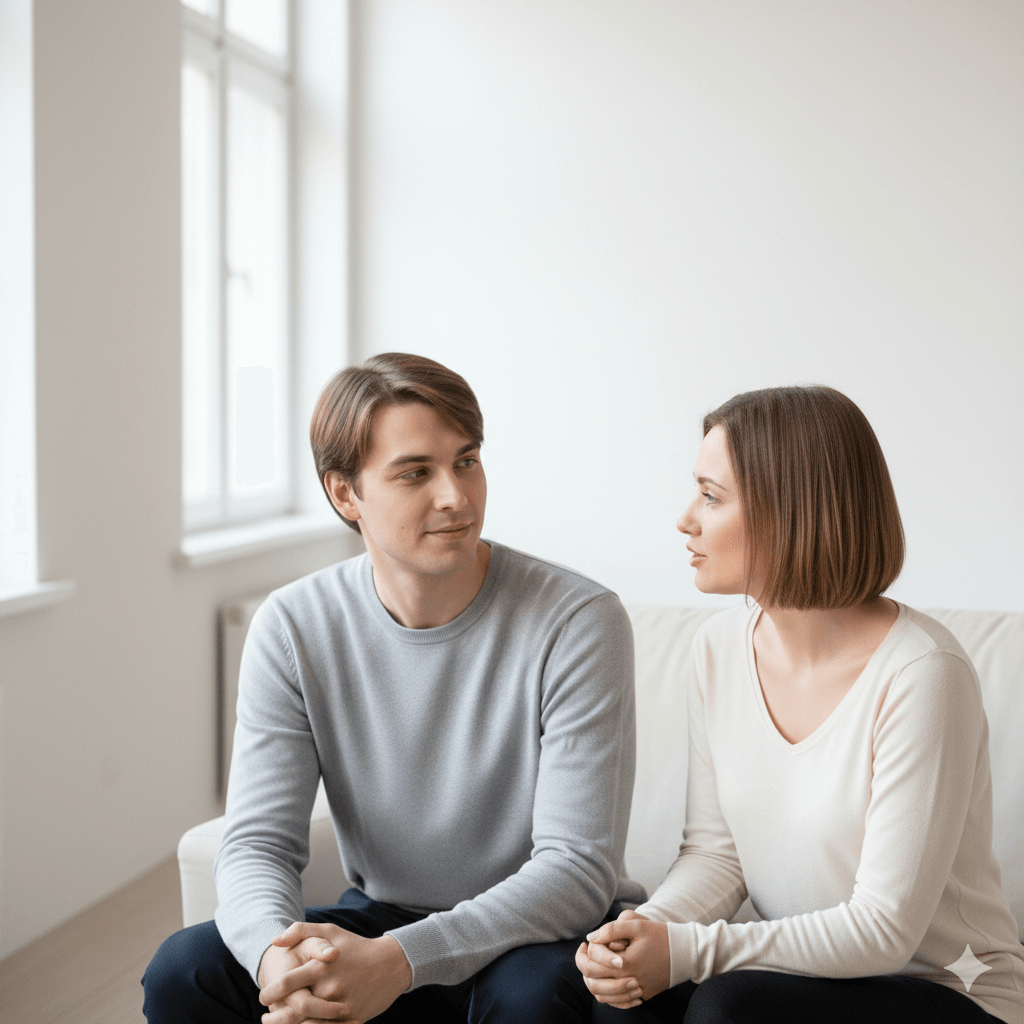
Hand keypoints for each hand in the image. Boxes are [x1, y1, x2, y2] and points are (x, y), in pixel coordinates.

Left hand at [258, 922, 411, 1023]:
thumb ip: (300, 930)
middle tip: (266, 1016)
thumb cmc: (355, 946)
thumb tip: (274, 941)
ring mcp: (342, 1006)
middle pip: (295, 1011)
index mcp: (322, 966)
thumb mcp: (329, 931)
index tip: (263, 997)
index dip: (270, 992)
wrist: (391, 963)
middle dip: (276, 1017)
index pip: (288, 983)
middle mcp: (331, 987)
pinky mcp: (352, 1019)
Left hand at [575, 910, 670, 1007]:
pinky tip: (606, 980)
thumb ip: (611, 930)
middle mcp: (628, 982)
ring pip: (602, 996)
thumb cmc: (660, 935)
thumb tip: (590, 938)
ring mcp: (636, 992)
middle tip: (584, 954)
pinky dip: (607, 994)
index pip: (592, 963)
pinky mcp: (642, 996)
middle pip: (593, 982)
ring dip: (593, 982)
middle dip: (584, 966)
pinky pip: (617, 1002)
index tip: (586, 943)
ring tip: (592, 966)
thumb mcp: (636, 926)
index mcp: (625, 964)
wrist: (684, 953)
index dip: (584, 952)